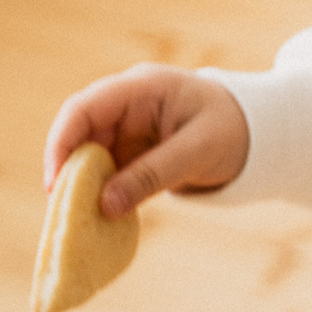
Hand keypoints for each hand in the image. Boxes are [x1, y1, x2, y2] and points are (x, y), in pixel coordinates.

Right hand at [43, 64, 249, 218]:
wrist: (257, 132)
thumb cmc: (232, 129)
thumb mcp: (198, 151)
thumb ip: (153, 175)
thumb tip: (105, 205)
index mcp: (141, 88)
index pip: (84, 108)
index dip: (62, 143)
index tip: (54, 184)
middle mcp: (126, 104)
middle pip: (79, 134)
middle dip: (67, 172)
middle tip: (63, 214)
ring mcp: (127, 128)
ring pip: (87, 156)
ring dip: (81, 188)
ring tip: (78, 223)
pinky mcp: (132, 151)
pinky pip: (105, 172)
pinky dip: (99, 195)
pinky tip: (100, 220)